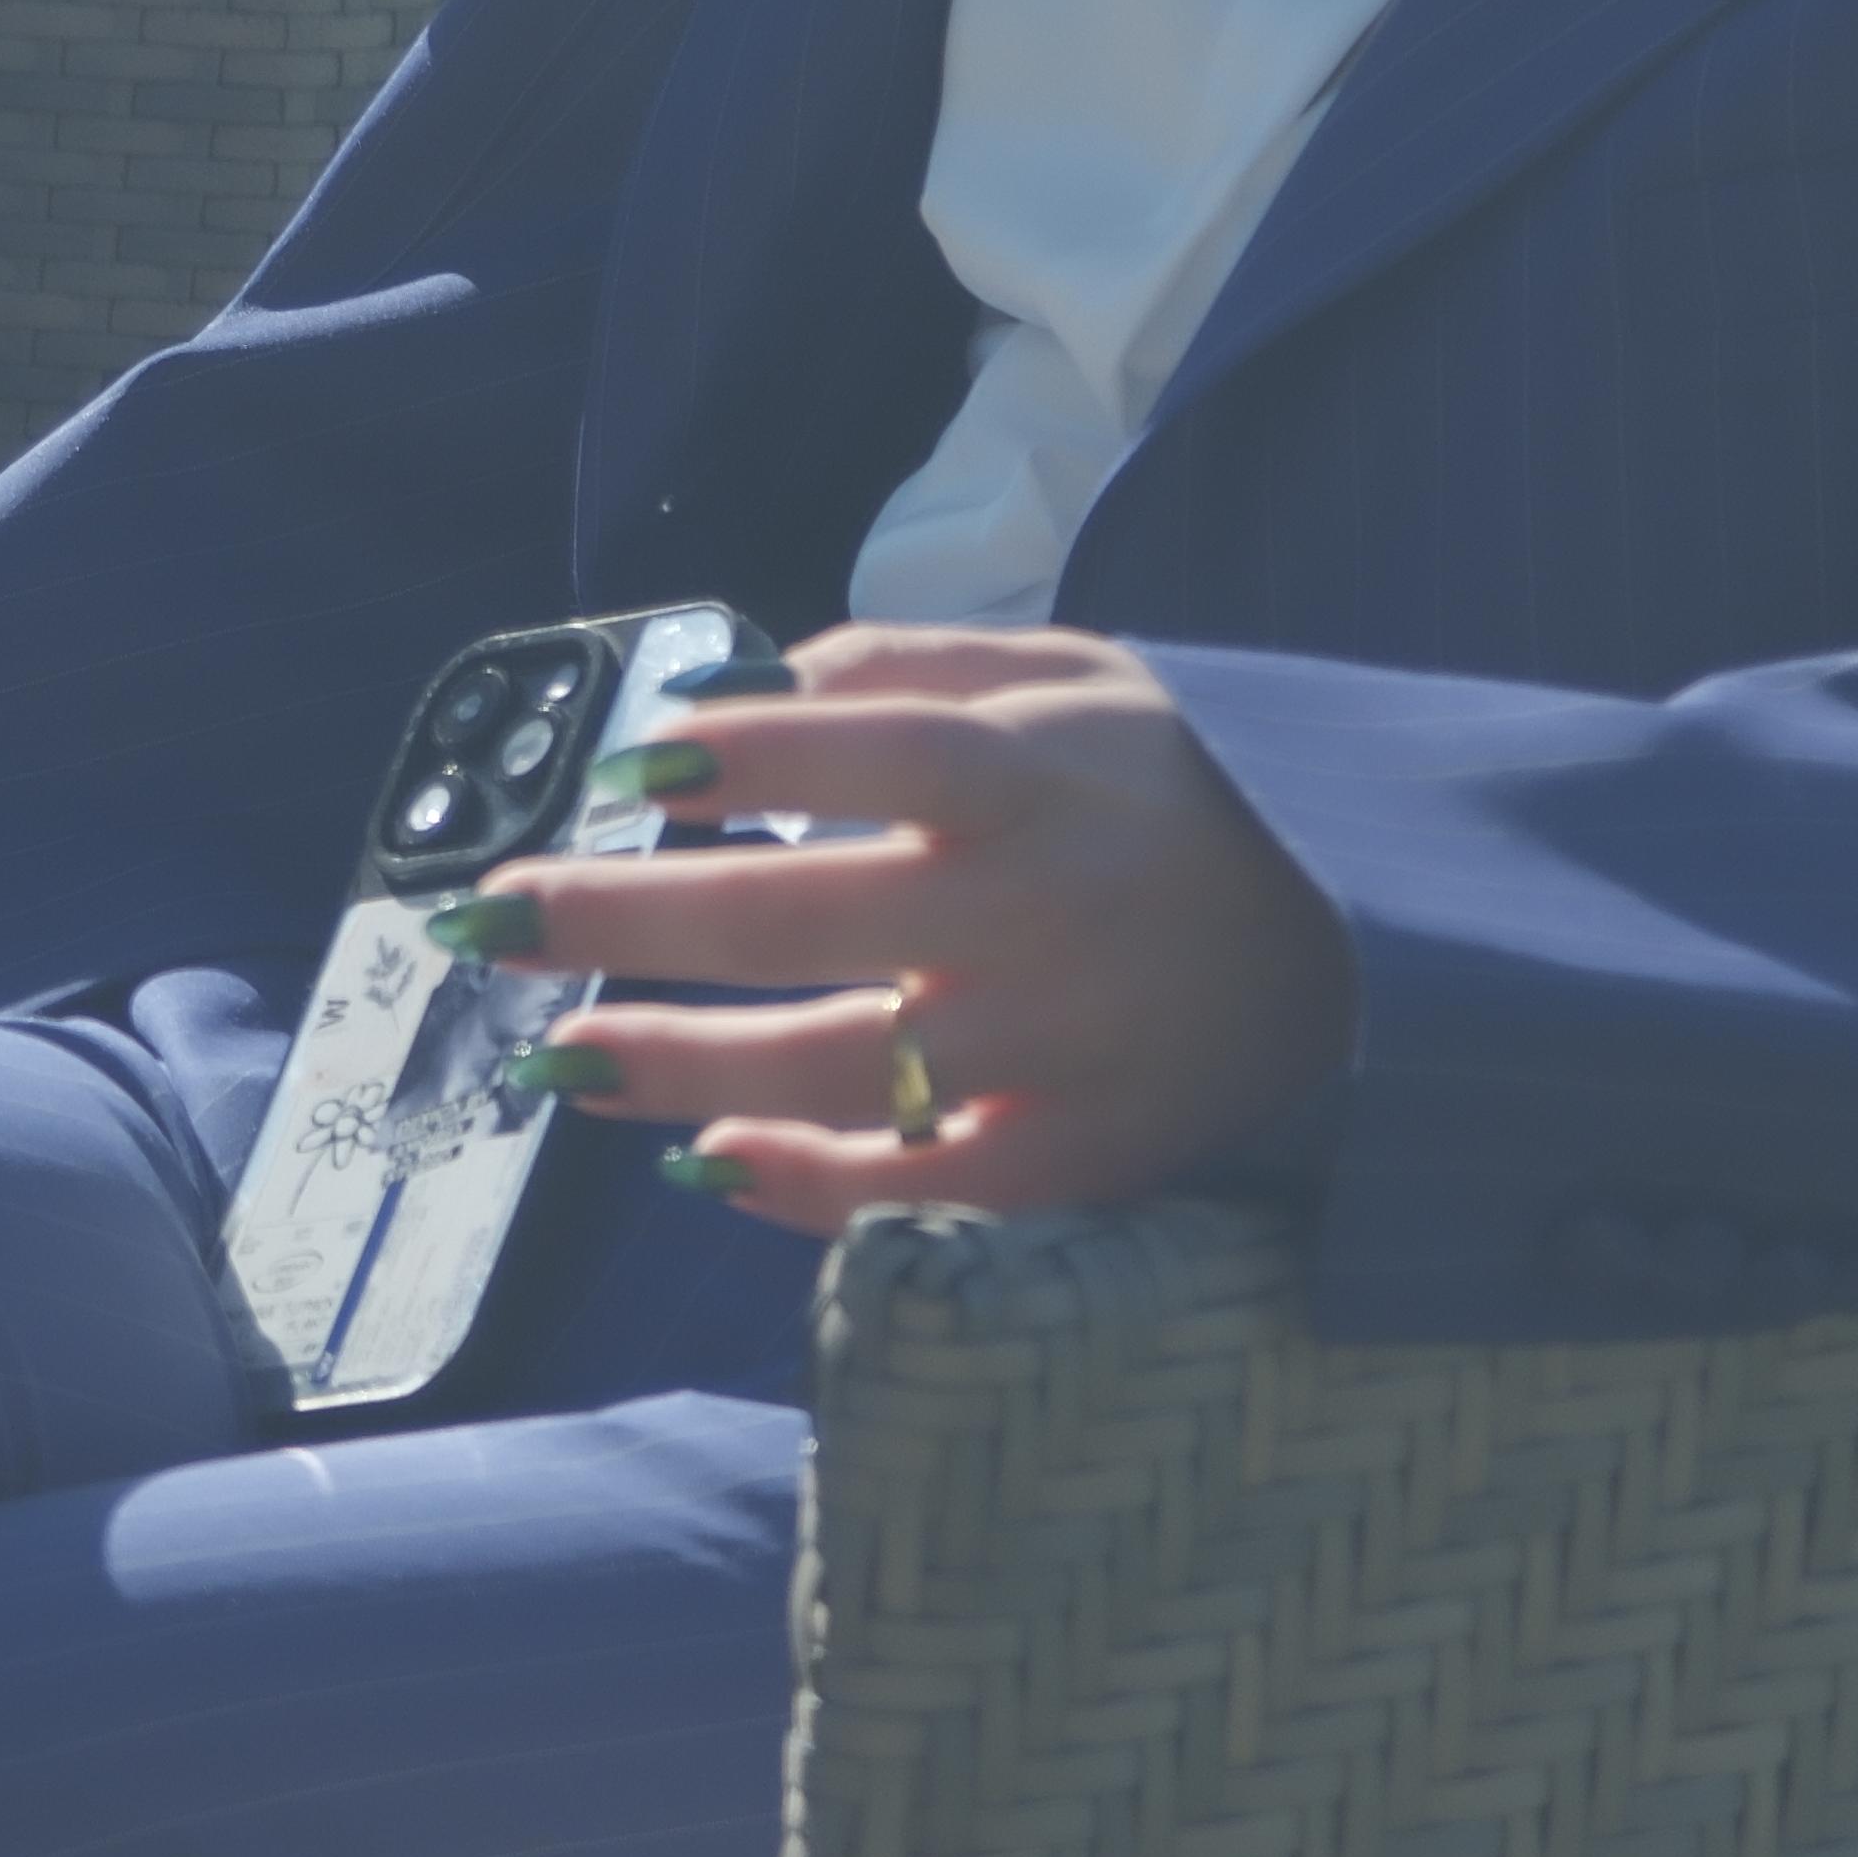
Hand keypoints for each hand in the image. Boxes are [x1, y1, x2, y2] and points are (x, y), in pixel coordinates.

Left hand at [467, 624, 1350, 1238]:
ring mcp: (1051, 1051)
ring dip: (672, 1063)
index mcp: (1041, 775)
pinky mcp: (1075, 1163)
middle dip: (624, 919)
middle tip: (495, 920)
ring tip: (557, 1055)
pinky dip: (801, 1187)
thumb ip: (918, 664)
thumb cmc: (1178, 800)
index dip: (747, 752)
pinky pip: (914, 1192)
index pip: (875, 745)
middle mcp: (1036, 913)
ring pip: (825, 1067)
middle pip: (798, 915)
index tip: (629, 771)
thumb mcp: (1085, 678)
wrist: (1362, 953)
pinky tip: (700, 1160)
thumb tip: (749, 682)